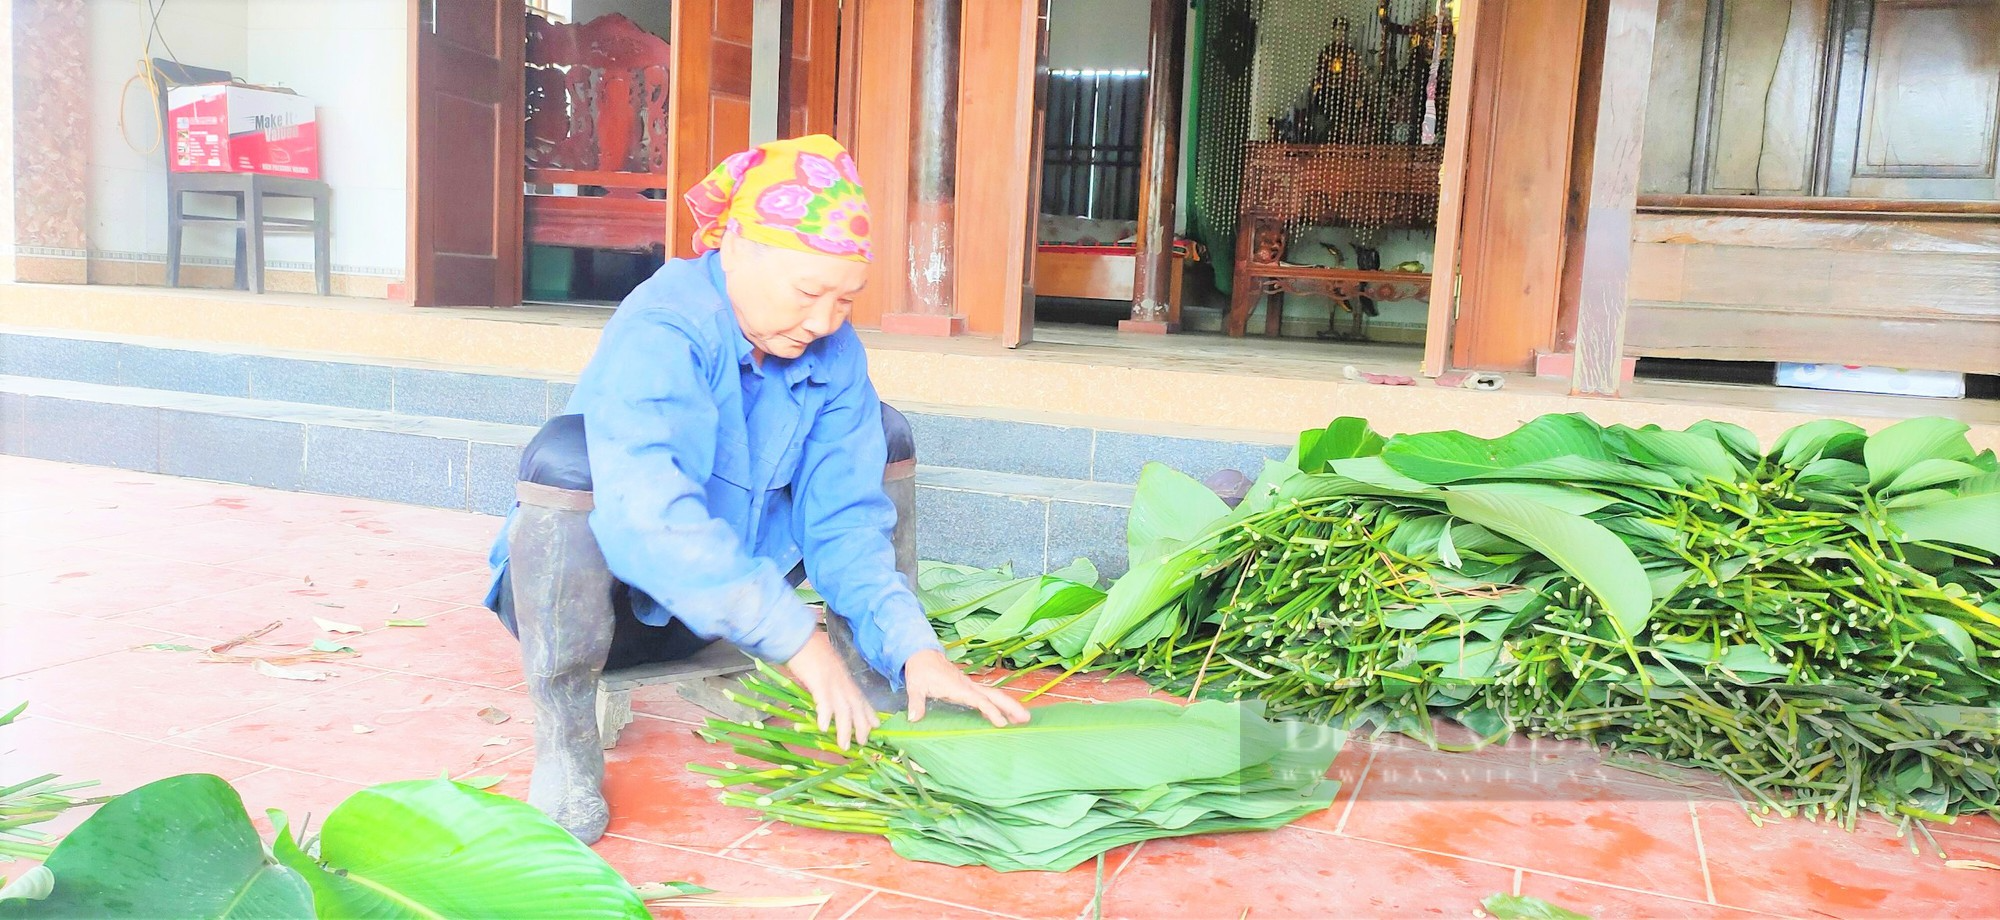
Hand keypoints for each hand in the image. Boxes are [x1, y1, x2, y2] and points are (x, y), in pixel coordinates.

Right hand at [783, 631, 880, 748]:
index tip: (876, 725)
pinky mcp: (818, 682)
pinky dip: (825, 714)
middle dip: (861, 726)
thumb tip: (827, 692)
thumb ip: (830, 680)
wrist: (799, 637)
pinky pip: (824, 701)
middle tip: (863, 742)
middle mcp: (842, 682)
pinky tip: (823, 727)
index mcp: (844, 678)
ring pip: (843, 710)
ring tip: (844, 745)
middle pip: (856, 707)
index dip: (869, 712)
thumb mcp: (826, 667)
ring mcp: (832, 682)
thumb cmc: (810, 651)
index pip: (861, 698)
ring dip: (844, 729)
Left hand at [902, 650, 1031, 727]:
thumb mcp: (915, 687)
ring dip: (1008, 706)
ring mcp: (969, 686)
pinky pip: (986, 697)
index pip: (979, 700)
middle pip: (994, 695)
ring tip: (1023, 718)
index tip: (1001, 723)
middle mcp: (967, 686)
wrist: (922, 656)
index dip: (991, 711)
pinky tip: (1003, 717)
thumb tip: (914, 719)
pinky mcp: (967, 688)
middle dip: (1010, 706)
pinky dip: (996, 706)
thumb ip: (916, 703)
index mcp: (958, 687)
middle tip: (1026, 718)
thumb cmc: (920, 672)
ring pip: (993, 695)